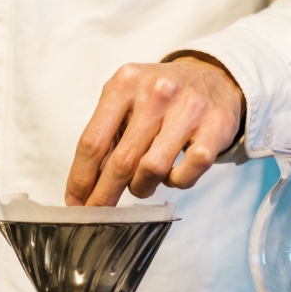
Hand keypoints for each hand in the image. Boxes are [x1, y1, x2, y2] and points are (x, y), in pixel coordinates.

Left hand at [64, 55, 244, 206]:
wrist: (215, 77)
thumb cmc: (161, 98)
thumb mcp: (128, 100)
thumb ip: (107, 134)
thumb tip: (85, 185)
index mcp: (124, 83)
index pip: (92, 141)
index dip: (80, 179)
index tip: (75, 203)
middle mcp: (156, 92)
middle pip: (120, 161)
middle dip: (104, 196)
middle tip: (98, 214)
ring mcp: (188, 109)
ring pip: (152, 170)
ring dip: (142, 187)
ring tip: (143, 183)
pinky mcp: (216, 127)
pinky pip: (186, 174)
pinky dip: (176, 182)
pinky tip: (173, 174)